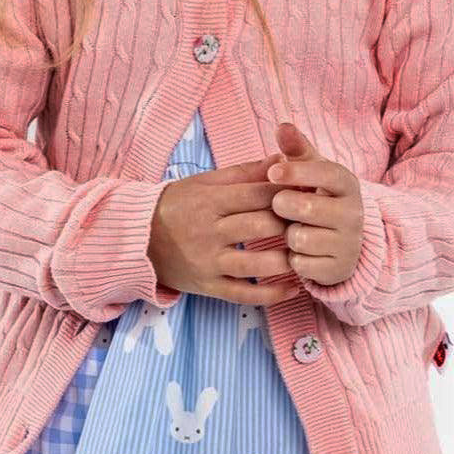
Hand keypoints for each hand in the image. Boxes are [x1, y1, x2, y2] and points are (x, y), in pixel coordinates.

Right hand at [147, 152, 300, 307]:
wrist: (138, 238)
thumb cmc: (177, 204)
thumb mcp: (205, 182)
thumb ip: (244, 173)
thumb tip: (280, 159)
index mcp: (210, 201)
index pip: (256, 194)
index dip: (286, 192)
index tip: (308, 191)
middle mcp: (209, 232)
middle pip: (260, 227)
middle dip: (290, 223)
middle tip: (315, 221)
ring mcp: (208, 262)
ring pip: (256, 264)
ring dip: (286, 260)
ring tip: (307, 253)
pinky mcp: (208, 287)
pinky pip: (244, 294)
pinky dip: (272, 294)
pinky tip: (294, 288)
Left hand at [266, 122, 364, 286]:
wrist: (344, 241)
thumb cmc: (319, 196)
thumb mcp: (312, 170)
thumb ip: (297, 148)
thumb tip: (282, 125)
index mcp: (347, 184)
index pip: (325, 173)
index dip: (297, 172)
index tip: (272, 172)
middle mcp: (353, 214)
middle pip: (307, 208)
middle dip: (284, 205)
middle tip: (279, 204)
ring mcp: (348, 244)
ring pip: (301, 238)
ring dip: (287, 234)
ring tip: (293, 228)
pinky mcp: (338, 270)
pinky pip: (301, 264)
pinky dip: (293, 257)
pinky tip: (300, 251)